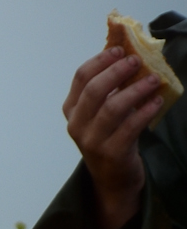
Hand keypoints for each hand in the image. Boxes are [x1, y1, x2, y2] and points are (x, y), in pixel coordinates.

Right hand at [63, 48, 162, 228]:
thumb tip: (128, 54)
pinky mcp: (111, 153)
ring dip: (135, 90)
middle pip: (93, 90)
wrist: (112, 178)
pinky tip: (156, 101)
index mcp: (71, 109)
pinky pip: (130, 127)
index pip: (81, 77)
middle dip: (117, 71)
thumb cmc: (110, 136)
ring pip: (112, 108)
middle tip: (137, 61)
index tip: (121, 50)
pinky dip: (145, 111)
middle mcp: (77, 125)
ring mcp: (92, 141)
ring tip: (154, 79)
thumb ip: (109, 87)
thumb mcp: (102, 111)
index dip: (101, 60)